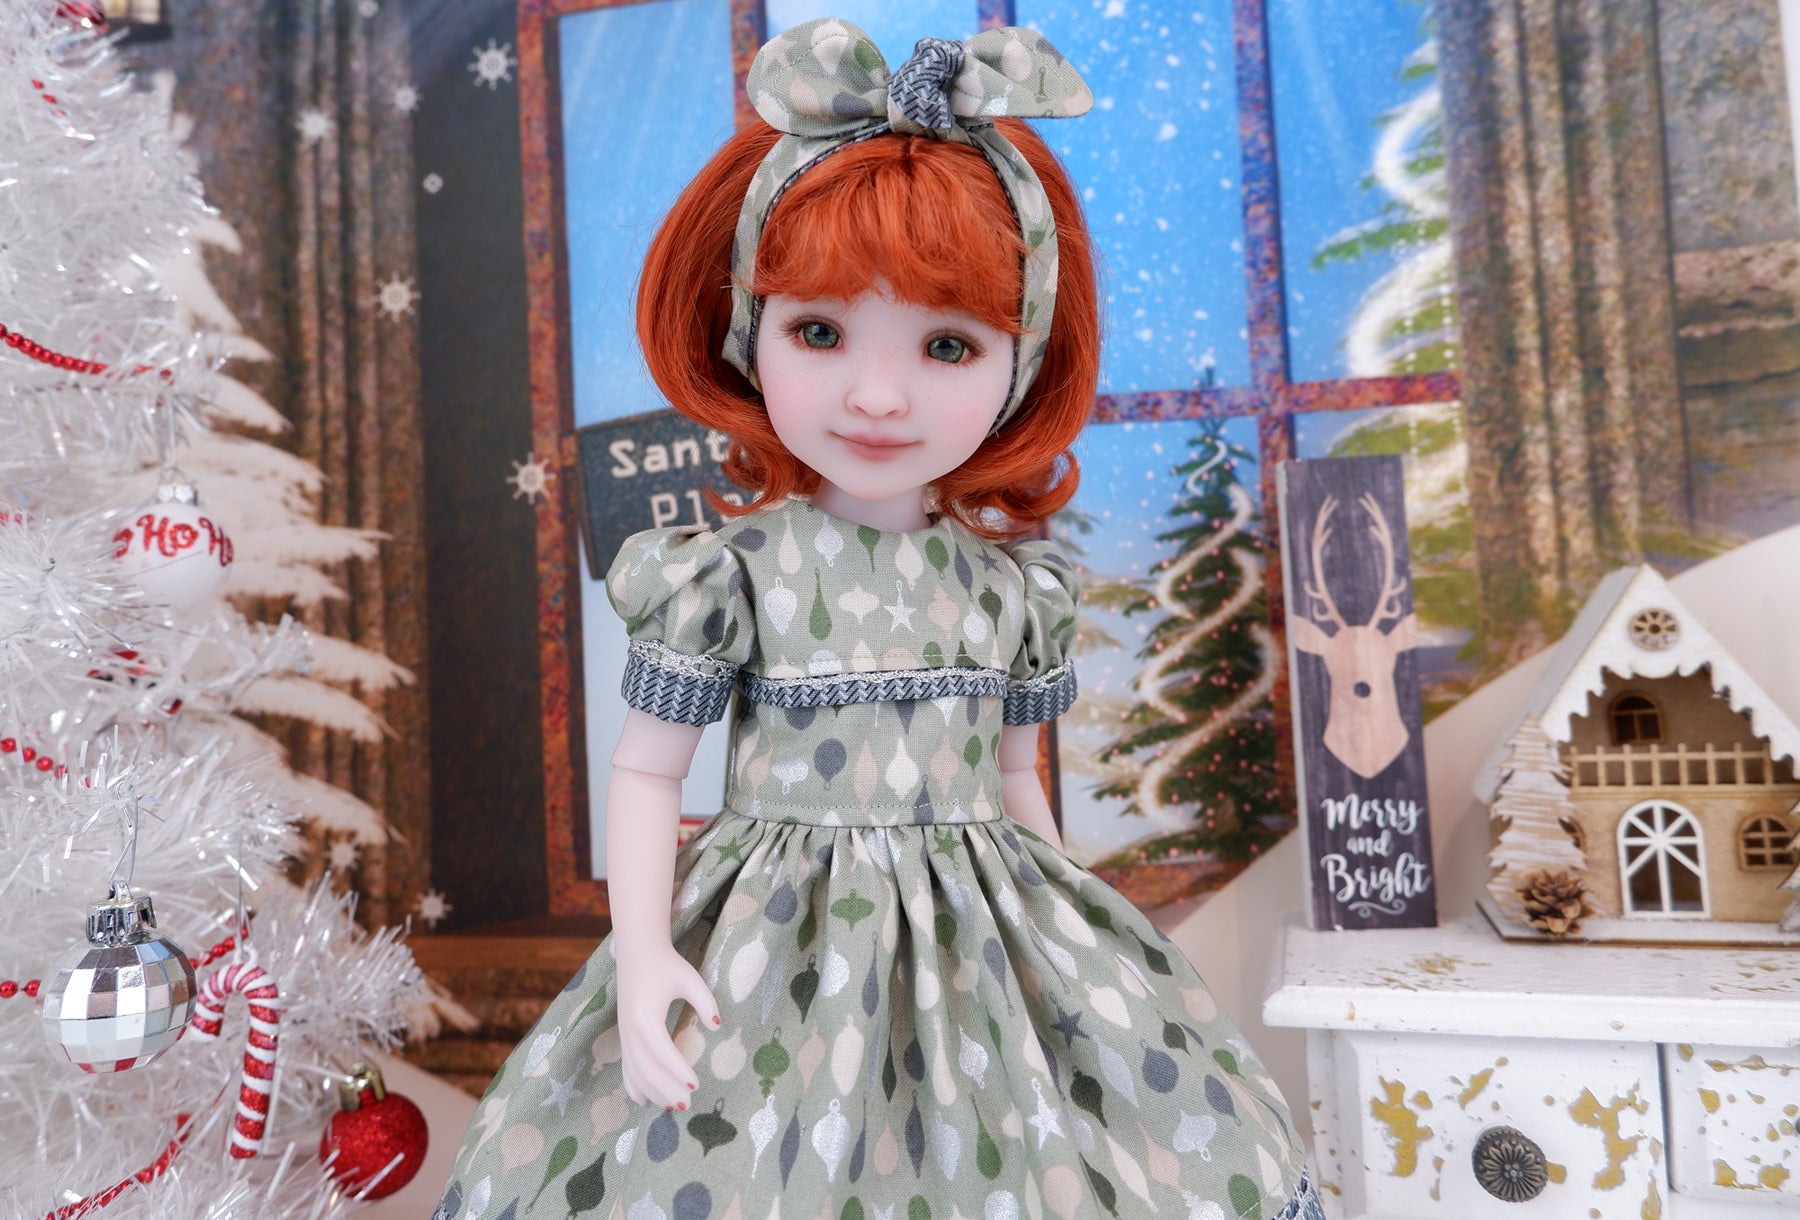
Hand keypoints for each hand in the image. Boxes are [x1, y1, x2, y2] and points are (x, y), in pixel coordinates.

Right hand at [614, 940, 720, 1110]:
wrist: (638, 951)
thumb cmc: (667, 964)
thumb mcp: (690, 978)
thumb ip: (705, 1001)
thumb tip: (717, 1026)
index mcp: (646, 1018)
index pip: (663, 1052)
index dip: (678, 1070)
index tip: (695, 1084)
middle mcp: (630, 1030)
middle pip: (647, 1068)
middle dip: (666, 1088)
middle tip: (688, 1103)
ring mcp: (624, 1034)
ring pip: (635, 1071)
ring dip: (653, 1091)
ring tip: (673, 1106)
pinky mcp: (624, 1034)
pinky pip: (626, 1066)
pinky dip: (633, 1085)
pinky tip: (642, 1101)